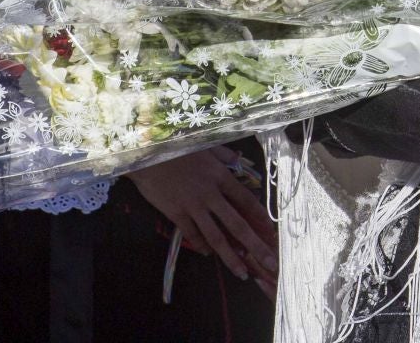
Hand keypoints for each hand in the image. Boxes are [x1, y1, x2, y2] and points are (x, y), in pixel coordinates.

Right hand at [126, 146, 276, 287]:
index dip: (261, 219)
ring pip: (216, 237)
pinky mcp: (176, 214)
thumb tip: (239, 160)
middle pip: (237, 225)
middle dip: (256, 246)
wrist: (147, 155)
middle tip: (269, 263)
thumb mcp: (207, 146)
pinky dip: (202, 246)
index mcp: (221, 176)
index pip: (247, 201)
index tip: (272, 233)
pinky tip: (210, 255)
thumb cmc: (178, 148)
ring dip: (230, 257)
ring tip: (241, 272)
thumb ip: (225, 156)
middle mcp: (211, 194)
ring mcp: (193, 206)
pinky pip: (193, 234)